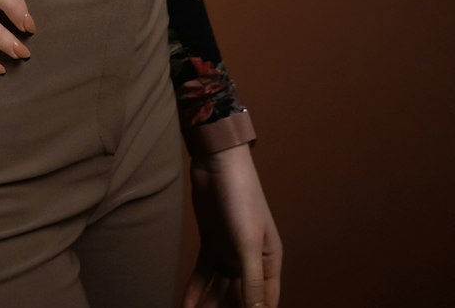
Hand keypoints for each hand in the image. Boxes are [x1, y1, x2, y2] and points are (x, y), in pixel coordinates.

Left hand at [182, 143, 281, 307]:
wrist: (216, 162)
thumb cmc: (241, 197)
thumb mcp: (247, 242)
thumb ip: (251, 280)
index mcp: (269, 262)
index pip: (264, 302)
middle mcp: (251, 260)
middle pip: (240, 298)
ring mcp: (230, 251)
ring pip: (220, 289)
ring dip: (209, 305)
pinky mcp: (211, 243)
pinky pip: (204, 274)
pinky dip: (195, 290)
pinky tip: (185, 306)